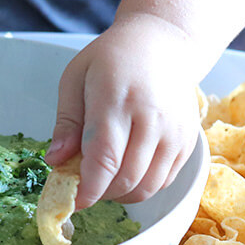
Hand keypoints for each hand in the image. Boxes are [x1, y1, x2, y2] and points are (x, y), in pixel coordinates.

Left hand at [43, 15, 202, 206]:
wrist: (163, 43)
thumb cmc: (112, 59)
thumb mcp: (75, 79)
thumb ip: (66, 123)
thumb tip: (55, 161)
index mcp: (117, 99)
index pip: (104, 159)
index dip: (87, 188)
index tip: (72, 200)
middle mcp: (152, 117)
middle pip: (125, 178)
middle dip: (100, 193)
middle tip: (83, 186)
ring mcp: (175, 131)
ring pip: (147, 186)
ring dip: (120, 194)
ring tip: (103, 180)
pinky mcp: (188, 142)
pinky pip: (164, 182)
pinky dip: (141, 187)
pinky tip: (125, 172)